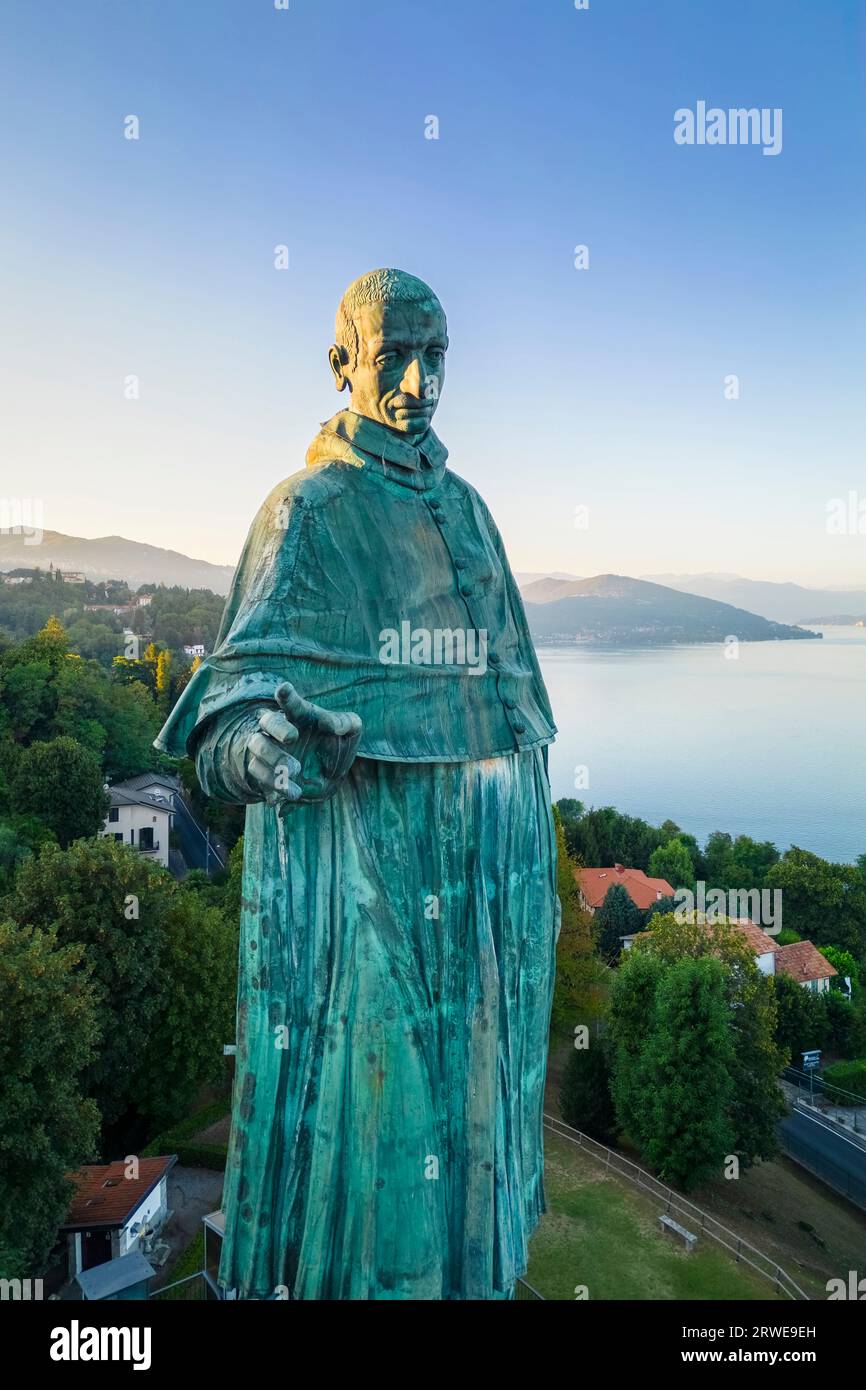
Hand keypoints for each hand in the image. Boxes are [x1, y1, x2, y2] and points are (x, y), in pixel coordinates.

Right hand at [243, 681, 361, 806]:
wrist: (323, 776)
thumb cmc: (334, 744)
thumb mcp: (349, 732)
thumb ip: (347, 723)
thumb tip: (335, 726)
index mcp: (298, 715)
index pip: (291, 702)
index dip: (287, 696)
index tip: (284, 688)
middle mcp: (277, 729)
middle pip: (268, 721)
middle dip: (278, 728)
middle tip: (293, 737)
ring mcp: (266, 749)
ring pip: (259, 748)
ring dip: (275, 762)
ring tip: (296, 775)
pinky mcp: (261, 772)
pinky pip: (259, 776)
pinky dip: (273, 786)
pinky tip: (288, 795)